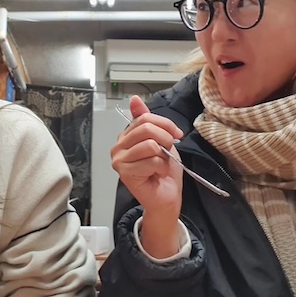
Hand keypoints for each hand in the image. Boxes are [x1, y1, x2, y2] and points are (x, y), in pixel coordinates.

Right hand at [111, 96, 184, 256]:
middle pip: (146, 128)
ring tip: (161, 165)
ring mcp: (119, 160)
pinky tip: (158, 174)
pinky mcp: (125, 172)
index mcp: (126, 136)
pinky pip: (151, 160)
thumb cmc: (163, 171)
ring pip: (150, 144)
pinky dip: (162, 167)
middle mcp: (118, 146)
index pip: (144, 117)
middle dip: (166, 138)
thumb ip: (148, 120)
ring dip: (164, 156)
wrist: (166, 197)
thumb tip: (134, 99)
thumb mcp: (160, 140)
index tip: (176, 134)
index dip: (165, 123)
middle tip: (170, 151)